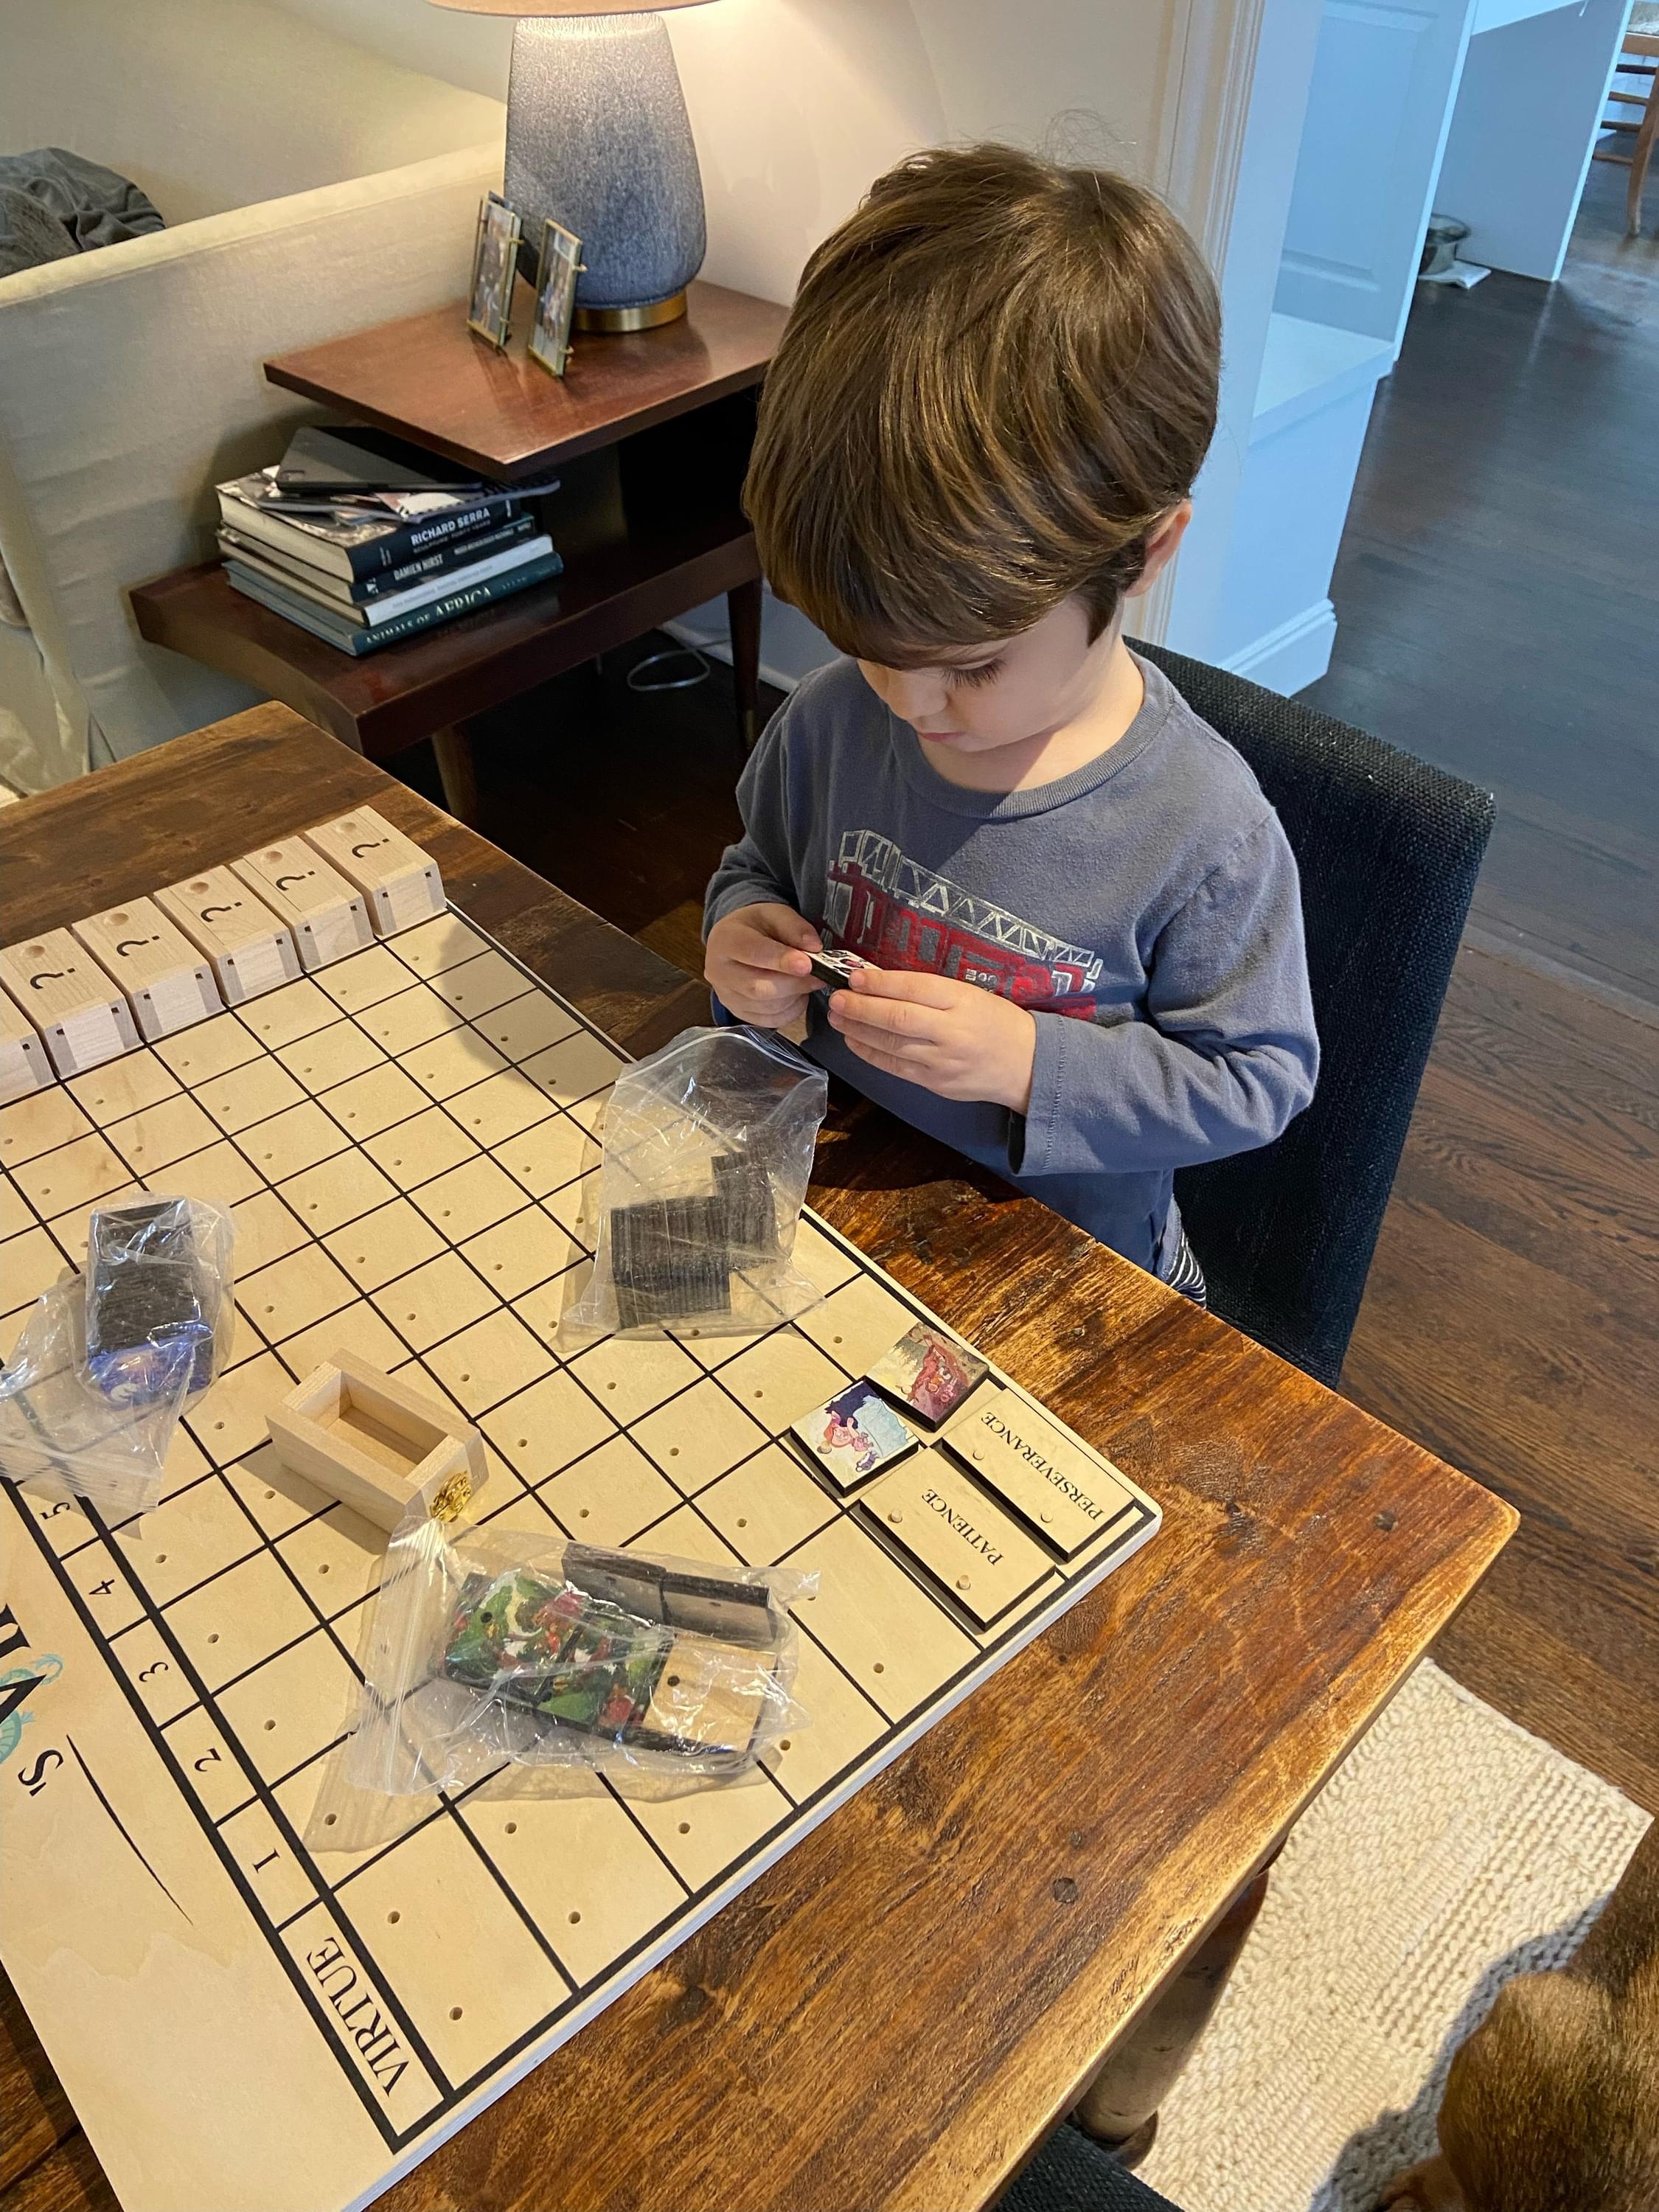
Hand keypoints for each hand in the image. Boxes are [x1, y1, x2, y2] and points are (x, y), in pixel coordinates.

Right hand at [704, 902, 821, 1027]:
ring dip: (794, 997)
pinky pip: (770, 1020)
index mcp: (725, 939)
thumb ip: (794, 927)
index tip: (806, 965)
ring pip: (766, 1007)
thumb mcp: (774, 913)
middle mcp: (718, 971)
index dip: (781, 960)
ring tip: (808, 981)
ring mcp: (726, 996)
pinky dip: (790, 1010)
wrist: (737, 941)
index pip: (752, 952)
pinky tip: (797, 994)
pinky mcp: (738, 1012)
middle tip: (819, 976)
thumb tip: (814, 948)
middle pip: (758, 987)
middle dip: (794, 983)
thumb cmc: (756, 927)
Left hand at [828, 966, 1036, 1113]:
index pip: (914, 988)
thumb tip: (883, 981)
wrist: (1026, 1065)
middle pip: (897, 1019)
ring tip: (836, 1017)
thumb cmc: (997, 1021)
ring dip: (858, 1030)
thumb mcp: (972, 994)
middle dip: (860, 1008)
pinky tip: (853, 1041)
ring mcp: (942, 1061)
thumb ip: (933, 990)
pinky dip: (870, 1053)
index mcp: (963, 1001)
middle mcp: (951, 1032)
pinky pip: (895, 1067)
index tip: (855, 977)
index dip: (880, 983)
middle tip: (835, 998)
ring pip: (891, 1045)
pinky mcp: (935, 1083)